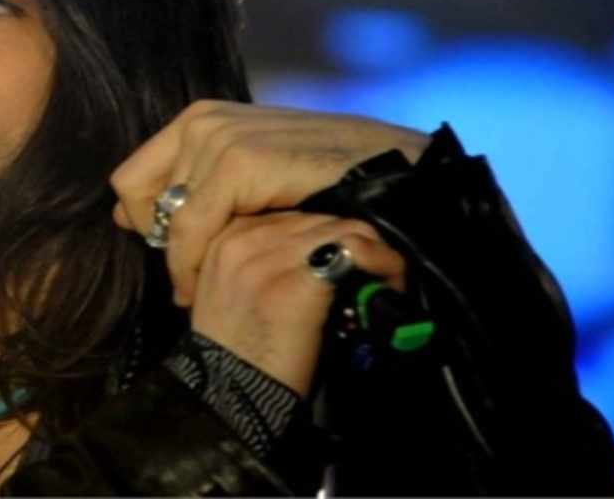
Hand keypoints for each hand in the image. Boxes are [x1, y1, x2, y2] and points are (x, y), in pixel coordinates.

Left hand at [110, 100, 426, 304]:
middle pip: (139, 196)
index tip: (176, 258)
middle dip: (162, 242)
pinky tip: (210, 284)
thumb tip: (123, 211)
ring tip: (201, 291)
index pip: (134, 178)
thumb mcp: (248, 185)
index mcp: (201, 119)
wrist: (394, 176)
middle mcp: (204, 119)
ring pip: (167, 216)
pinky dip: (195, 261)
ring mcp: (221, 134)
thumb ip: (191, 191)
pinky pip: (193, 225)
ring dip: (181, 260)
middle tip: (189, 281)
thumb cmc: (323, 186)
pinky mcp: (242, 160)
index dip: (147, 223)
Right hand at [187, 211, 405, 394]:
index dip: (326, 238)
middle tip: (372, 275)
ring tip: (385, 280)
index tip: (343, 265)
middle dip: (350, 244)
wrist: (224, 398)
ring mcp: (266, 260)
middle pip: (318, 219)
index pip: (291, 215)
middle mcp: (241, 240)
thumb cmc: (233, 354)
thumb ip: (258, 262)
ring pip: (342, 229)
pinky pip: (353, 252)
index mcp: (223, 238)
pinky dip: (382, 264)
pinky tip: (390, 284)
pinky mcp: (294, 285)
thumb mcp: (227, 293)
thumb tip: (315, 253)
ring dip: (373, 253)